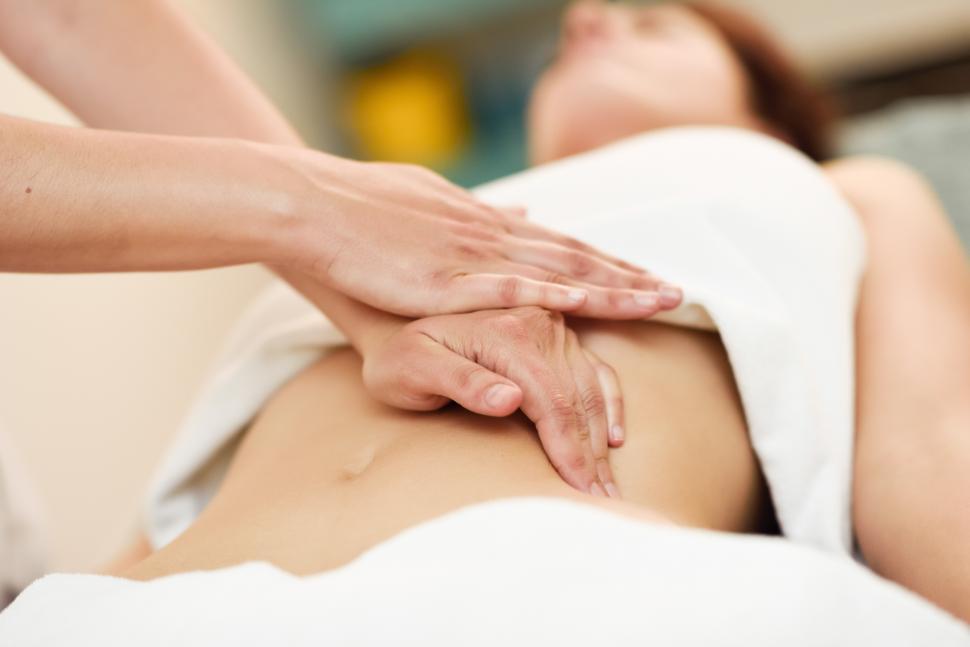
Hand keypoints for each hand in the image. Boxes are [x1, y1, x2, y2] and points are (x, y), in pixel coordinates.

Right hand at [277, 154, 681, 318]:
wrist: (313, 203)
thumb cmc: (364, 207)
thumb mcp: (433, 203)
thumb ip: (481, 214)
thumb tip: (522, 211)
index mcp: (486, 223)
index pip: (561, 245)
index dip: (607, 263)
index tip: (645, 276)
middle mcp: (490, 234)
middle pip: (574, 257)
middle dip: (628, 277)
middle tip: (677, 293)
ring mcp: (470, 254)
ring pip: (555, 272)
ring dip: (609, 287)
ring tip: (655, 301)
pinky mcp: (441, 277)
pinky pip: (503, 287)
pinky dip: (547, 295)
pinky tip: (582, 304)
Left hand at [361, 307, 624, 496]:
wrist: (393, 327)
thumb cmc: (399, 359)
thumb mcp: (413, 370)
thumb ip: (460, 381)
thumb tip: (511, 400)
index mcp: (507, 332)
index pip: (551, 401)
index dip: (568, 451)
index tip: (580, 494)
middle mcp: (537, 322)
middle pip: (577, 398)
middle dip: (590, 456)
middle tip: (603, 504)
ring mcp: (550, 326)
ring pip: (591, 389)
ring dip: (601, 440)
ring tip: (606, 487)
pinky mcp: (555, 334)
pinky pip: (596, 370)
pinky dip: (610, 404)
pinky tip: (614, 439)